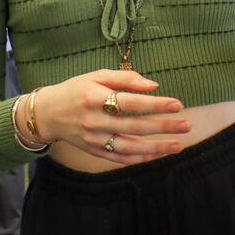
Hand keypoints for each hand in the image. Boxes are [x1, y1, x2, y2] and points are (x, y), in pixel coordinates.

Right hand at [31, 69, 189, 165]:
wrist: (47, 114)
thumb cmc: (76, 90)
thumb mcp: (96, 76)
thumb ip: (125, 78)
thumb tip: (154, 85)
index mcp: (95, 98)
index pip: (131, 103)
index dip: (156, 104)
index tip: (178, 104)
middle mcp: (94, 121)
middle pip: (134, 126)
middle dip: (163, 126)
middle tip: (186, 125)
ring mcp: (94, 139)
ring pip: (130, 147)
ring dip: (156, 148)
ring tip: (178, 144)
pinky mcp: (94, 151)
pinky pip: (120, 158)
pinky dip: (141, 159)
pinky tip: (159, 154)